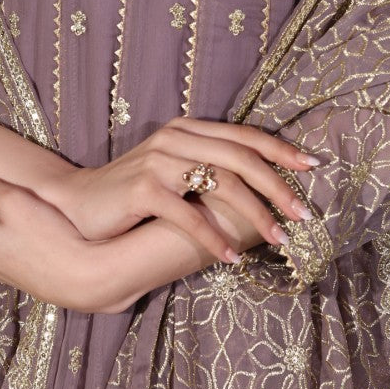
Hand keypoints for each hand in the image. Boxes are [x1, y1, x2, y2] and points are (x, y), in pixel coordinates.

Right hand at [57, 116, 317, 263]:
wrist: (76, 205)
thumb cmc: (133, 195)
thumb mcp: (174, 174)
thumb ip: (208, 170)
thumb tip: (263, 190)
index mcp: (187, 130)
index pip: (244, 135)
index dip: (281, 150)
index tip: (313, 168)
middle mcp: (175, 138)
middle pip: (241, 157)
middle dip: (278, 187)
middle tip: (303, 214)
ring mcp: (158, 161)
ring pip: (223, 182)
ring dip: (256, 214)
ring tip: (278, 240)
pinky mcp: (143, 189)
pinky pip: (189, 215)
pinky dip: (215, 238)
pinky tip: (231, 258)